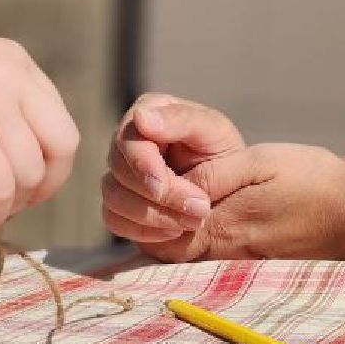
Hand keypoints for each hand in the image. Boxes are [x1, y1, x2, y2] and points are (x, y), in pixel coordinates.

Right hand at [0, 26, 79, 230]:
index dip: (45, 166)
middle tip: (1, 204)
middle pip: (62, 149)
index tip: (14, 187)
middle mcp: (12, 74)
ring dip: (3, 205)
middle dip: (38, 187)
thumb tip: (16, 157)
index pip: (60, 124)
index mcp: (13, 60)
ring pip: (29, 174)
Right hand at [100, 93, 243, 243]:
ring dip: (154, 216)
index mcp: (148, 112)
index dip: (143, 167)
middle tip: (200, 209)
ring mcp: (120, 174)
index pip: (128, 140)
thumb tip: (141, 118)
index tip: (164, 189)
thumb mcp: (214, 130)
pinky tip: (174, 232)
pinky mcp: (120, 204)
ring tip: (193, 221)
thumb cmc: (224, 153)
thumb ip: (181, 120)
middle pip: (119, 171)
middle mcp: (128, 141)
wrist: (231, 190)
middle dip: (159, 196)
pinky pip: (114, 220)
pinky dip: (144, 231)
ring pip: (113, 197)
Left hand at [143, 143, 344, 262]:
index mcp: (221, 226)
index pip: (157, 231)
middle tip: (150, 192)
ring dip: (170, 232)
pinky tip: (203, 218)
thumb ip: (214, 174)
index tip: (145, 182)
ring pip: (184, 257)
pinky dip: (194, 241)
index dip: (144, 208)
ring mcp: (238, 267)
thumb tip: (177, 186)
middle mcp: (224, 255)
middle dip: (150, 223)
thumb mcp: (260, 161)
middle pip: (165, 250)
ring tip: (171, 202)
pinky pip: (207, 261)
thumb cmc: (313, 181)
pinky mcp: (251, 269)